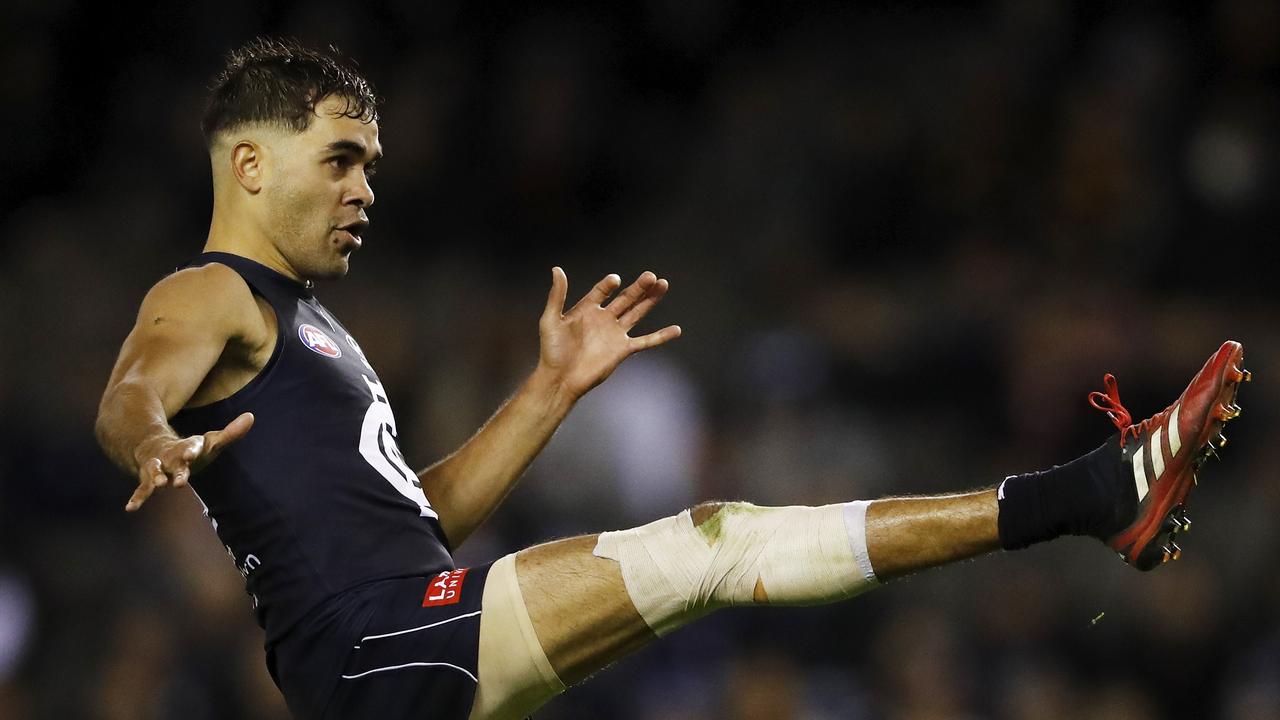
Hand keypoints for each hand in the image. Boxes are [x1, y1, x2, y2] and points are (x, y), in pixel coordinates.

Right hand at [126, 412, 254, 511]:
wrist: (158, 448)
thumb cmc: (192, 449)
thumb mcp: (211, 441)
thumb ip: (231, 432)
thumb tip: (251, 416)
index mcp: (187, 448)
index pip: (192, 447)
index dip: (192, 448)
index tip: (192, 452)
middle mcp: (170, 457)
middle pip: (175, 463)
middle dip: (178, 470)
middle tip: (179, 481)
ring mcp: (157, 467)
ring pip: (154, 472)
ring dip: (156, 478)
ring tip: (159, 484)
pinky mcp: (148, 479)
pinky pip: (141, 489)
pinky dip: (136, 498)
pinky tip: (130, 508)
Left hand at [538, 268, 680, 399]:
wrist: (560, 379)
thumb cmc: (552, 351)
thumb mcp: (550, 319)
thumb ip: (557, 295)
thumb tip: (557, 270)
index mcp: (586, 310)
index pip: (601, 291)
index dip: (608, 285)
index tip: (615, 280)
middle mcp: (603, 319)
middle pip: (625, 298)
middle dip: (638, 287)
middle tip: (651, 275)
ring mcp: (615, 334)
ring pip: (637, 313)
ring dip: (650, 300)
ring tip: (663, 284)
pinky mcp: (623, 350)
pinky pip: (646, 341)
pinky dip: (661, 336)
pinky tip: (676, 330)